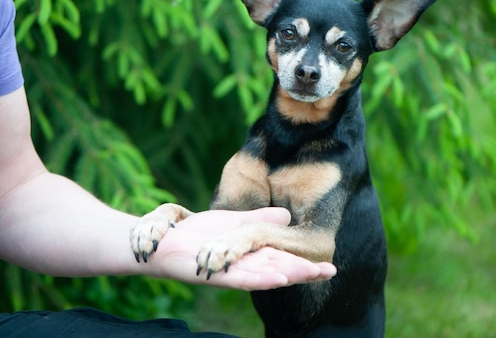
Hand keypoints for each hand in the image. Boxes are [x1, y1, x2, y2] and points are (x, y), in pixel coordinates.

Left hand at [145, 207, 336, 290]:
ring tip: (312, 274)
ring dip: (288, 275)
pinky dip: (261, 277)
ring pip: (264, 276)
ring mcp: (231, 272)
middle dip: (303, 272)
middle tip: (330, 272)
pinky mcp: (216, 274)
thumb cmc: (197, 235)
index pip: (281, 258)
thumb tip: (285, 216)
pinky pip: (242, 278)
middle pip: (278, 270)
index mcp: (249, 255)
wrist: (165, 242)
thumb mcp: (234, 224)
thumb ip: (258, 221)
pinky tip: (279, 277)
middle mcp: (243, 267)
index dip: (304, 262)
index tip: (329, 264)